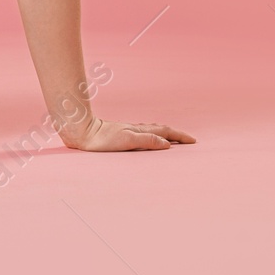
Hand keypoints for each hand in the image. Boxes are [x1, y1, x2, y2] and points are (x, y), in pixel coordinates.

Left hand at [59, 115, 195, 151]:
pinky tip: (147, 138)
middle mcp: (135, 129)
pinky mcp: (119, 135)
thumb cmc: (102, 139)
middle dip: (175, 135)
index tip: (193, 141)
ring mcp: (127, 131)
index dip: (179, 136)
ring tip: (173, 139)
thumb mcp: (127, 141)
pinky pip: (142, 134)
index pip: (164, 132)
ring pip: (151, 131)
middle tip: (188, 141)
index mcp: (139, 131)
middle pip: (160, 129)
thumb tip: (167, 144)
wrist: (81, 132)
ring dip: (164, 134)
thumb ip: (147, 141)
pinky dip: (152, 135)